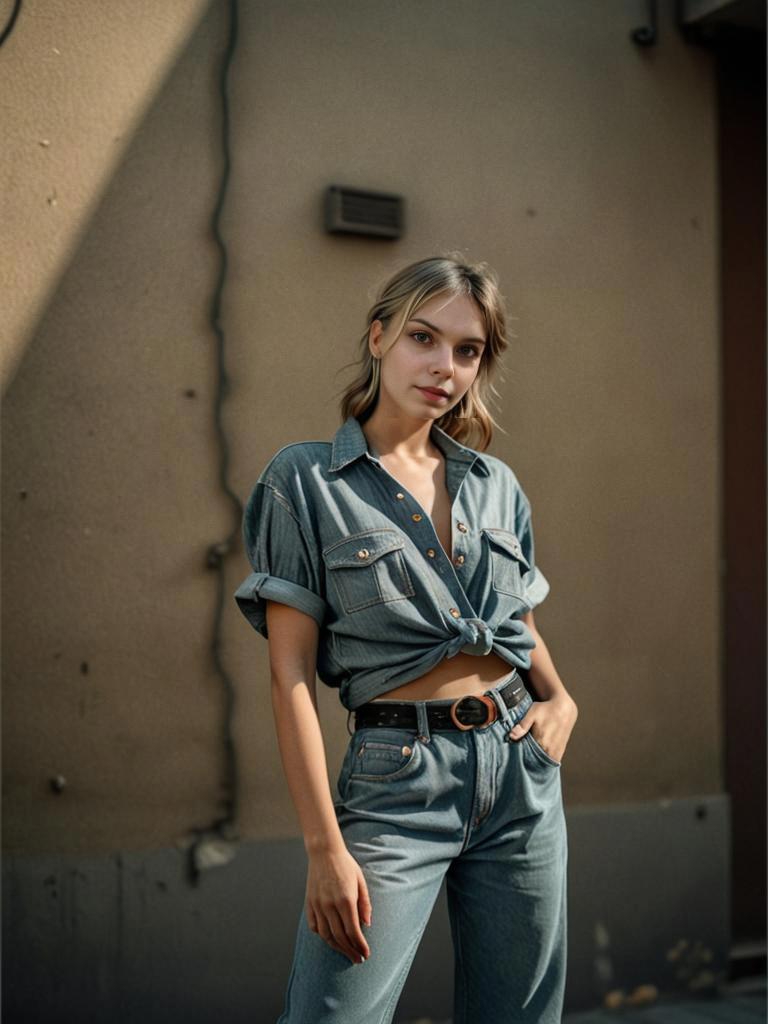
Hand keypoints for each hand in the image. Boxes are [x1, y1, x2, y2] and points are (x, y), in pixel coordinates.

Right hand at [305, 845, 371, 963]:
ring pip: (326, 935)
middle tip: (358, 959)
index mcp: (345, 899)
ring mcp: (317, 905)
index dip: (360, 945)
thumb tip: (367, 925)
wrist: (324, 851)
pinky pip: (314, 926)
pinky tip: (330, 938)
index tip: (366, 954)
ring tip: (346, 952)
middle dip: (350, 951)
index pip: (353, 931)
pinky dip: (322, 935)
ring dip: (337, 947)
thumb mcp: (360, 881)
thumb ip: (364, 903)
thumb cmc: (345, 865)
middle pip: (339, 937)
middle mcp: (330, 905)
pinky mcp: (309, 903)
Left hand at [508, 692, 577, 763]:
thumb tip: (511, 736)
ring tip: (531, 754)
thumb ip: (522, 726)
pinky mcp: (561, 751)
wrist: (565, 708)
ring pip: (542, 762)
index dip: (520, 754)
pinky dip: (544, 760)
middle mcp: (549, 749)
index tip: (515, 752)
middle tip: (522, 753)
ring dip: (536, 760)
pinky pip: (551, 761)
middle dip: (527, 758)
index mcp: (541, 741)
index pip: (526, 754)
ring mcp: (556, 751)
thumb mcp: (532, 714)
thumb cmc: (547, 710)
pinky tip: (539, 755)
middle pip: (534, 759)